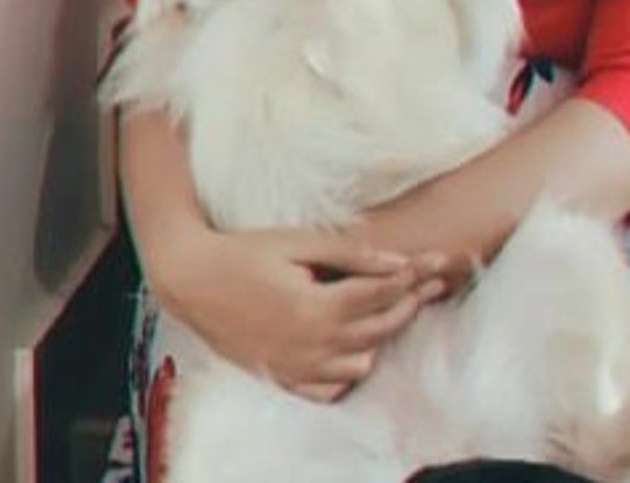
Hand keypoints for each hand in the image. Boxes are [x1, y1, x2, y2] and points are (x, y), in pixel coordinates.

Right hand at [152, 220, 445, 400]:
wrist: (192, 279)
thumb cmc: (245, 251)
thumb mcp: (298, 242)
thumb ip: (350, 253)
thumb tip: (398, 259)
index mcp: (315, 307)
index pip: (381, 295)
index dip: (414, 277)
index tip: (437, 262)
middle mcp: (309, 345)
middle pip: (378, 329)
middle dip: (410, 303)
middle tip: (433, 282)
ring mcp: (295, 366)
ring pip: (361, 362)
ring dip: (382, 335)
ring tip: (396, 306)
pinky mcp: (281, 376)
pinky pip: (331, 387)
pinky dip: (349, 367)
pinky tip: (356, 343)